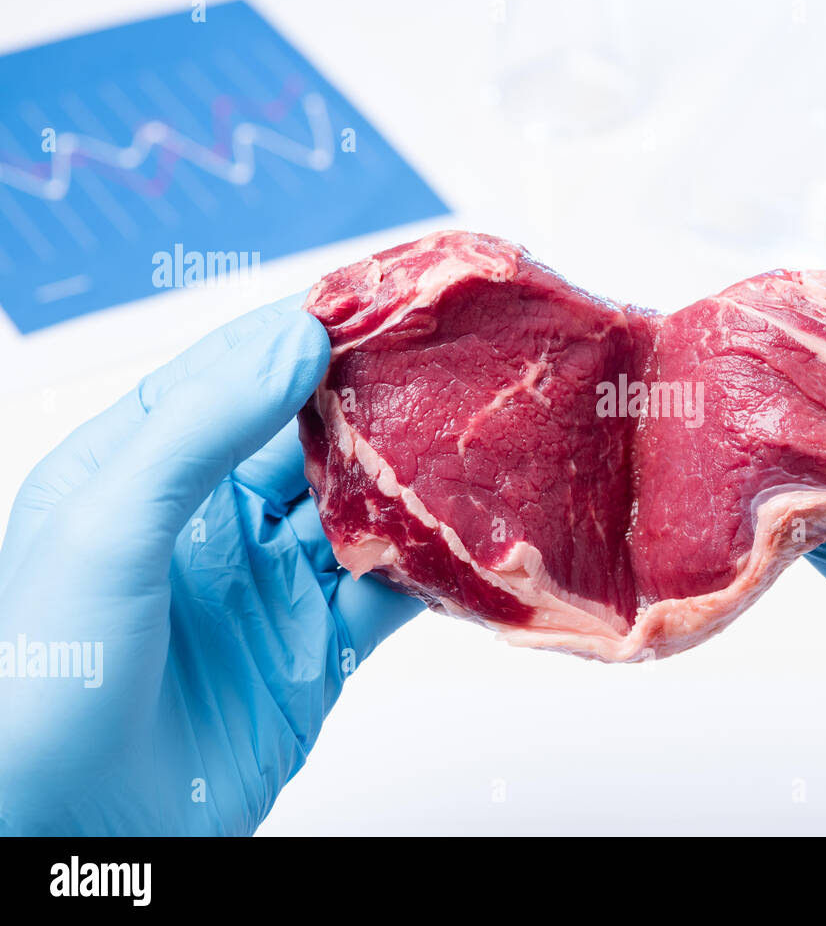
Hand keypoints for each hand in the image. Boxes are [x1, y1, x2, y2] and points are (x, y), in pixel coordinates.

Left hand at [0, 296, 421, 834]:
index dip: (310, 332)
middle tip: (452, 358)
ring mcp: (270, 584)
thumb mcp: (106, 523)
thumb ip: (202, 425)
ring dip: (418, 480)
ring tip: (478, 436)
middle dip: (380, 398)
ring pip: (364, 510)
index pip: (240, 374)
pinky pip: (391, 595)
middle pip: (316, 436)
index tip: (383, 295)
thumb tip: (297, 339)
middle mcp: (215, 518)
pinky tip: (471, 540)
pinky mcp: (316, 651)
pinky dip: (438, 571)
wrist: (64, 832)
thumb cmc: (40, 678)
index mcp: (146, 467)